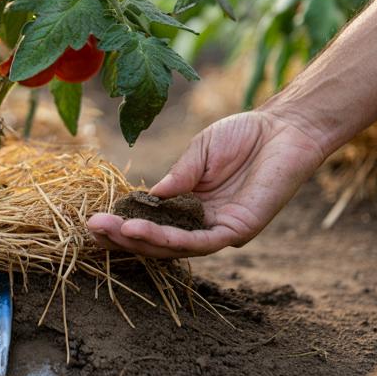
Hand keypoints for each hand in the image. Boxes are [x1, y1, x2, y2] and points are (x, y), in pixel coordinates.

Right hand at [86, 110, 326, 257]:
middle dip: (124, 237)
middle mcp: (203, 224)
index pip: (152, 223)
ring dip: (141, 241)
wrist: (284, 128)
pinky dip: (171, 238)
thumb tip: (145, 200)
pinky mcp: (238, 230)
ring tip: (113, 231)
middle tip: (93, 230)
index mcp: (191, 205)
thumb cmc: (243, 135)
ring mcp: (221, 231)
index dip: (124, 224)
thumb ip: (176, 178)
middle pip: (159, 242)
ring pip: (175, 247)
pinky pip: (200, 242)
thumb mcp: (197, 154)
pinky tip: (144, 230)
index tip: (93, 220)